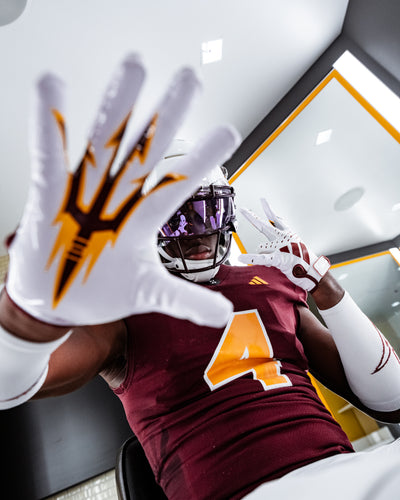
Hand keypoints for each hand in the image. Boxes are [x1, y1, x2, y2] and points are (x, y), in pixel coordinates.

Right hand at [5, 54, 239, 326]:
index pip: (175, 185)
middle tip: (190, 79)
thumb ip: (182, 299)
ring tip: (134, 67)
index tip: (227, 132)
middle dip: (166, 117)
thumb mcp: (147, 295)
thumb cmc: (101, 290)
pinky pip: (49, 160)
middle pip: (145, 152)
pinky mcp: (48, 198)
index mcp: (141, 220)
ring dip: (117, 107)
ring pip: (102, 145)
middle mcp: (117, 201)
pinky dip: (49, 128)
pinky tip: (51, 89)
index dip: (199, 161)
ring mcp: (83, 195)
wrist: (56, 302)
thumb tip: (223, 315)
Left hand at [238, 199, 329, 291]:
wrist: (314, 273)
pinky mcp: (280, 259)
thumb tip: (260, 247)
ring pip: (262, 248)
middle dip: (253, 218)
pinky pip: (262, 258)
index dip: (269, 210)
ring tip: (276, 263)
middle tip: (243, 210)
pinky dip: (252, 258)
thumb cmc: (302, 262)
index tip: (262, 200)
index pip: (277, 219)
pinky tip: (242, 257)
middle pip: (265, 226)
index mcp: (287, 235)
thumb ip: (274, 247)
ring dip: (263, 257)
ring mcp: (282, 248)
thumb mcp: (289, 250)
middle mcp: (284, 238)